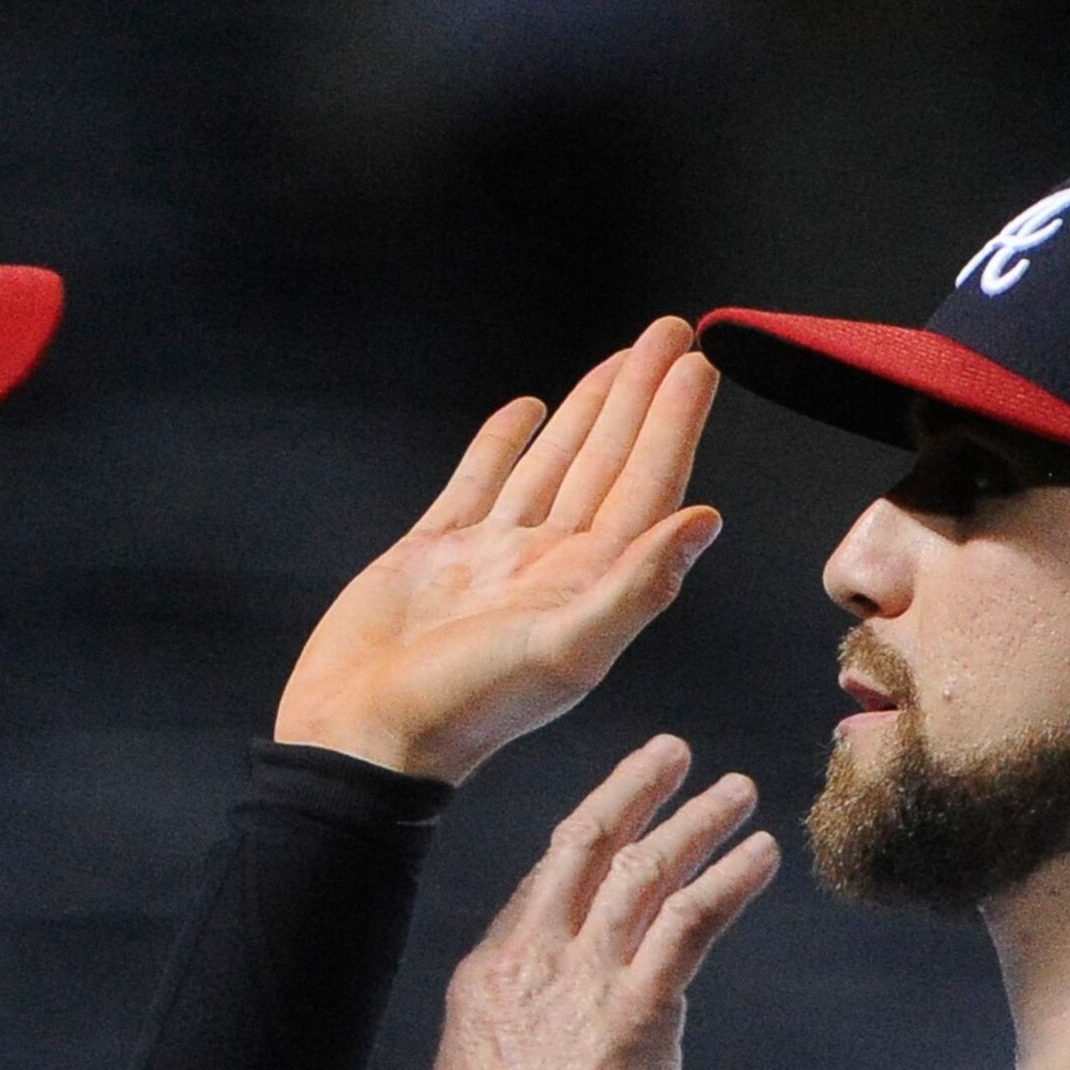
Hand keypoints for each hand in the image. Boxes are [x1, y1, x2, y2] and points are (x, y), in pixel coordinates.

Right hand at [276, 319, 724, 784]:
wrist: (361, 738)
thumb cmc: (463, 709)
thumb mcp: (563, 650)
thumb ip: (638, 587)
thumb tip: (708, 519)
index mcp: (588, 586)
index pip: (647, 487)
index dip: (675, 423)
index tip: (701, 363)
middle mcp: (548, 567)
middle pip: (610, 463)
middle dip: (641, 397)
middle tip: (674, 331)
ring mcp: (492, 558)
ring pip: (553, 465)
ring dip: (588, 411)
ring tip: (619, 358)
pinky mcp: (434, 554)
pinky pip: (480, 482)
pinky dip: (502, 443)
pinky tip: (526, 409)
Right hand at [359, 737, 778, 1069]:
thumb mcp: (481, 1065)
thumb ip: (516, 1018)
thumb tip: (541, 1006)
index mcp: (494, 969)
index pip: (547, 878)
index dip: (592, 833)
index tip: (622, 808)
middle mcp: (536, 958)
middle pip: (588, 846)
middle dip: (634, 789)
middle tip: (675, 754)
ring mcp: (585, 982)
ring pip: (646, 871)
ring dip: (698, 822)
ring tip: (738, 793)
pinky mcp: (635, 1014)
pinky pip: (690, 923)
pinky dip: (730, 880)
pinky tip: (760, 857)